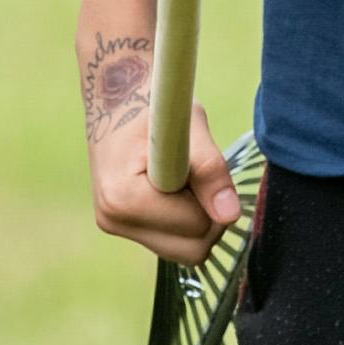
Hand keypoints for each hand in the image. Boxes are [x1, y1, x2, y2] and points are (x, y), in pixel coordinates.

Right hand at [82, 35, 239, 259]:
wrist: (116, 93)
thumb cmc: (154, 102)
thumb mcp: (189, 125)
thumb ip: (211, 170)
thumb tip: (230, 215)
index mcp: (123, 199)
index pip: (197, 227)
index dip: (211, 197)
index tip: (196, 162)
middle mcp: (113, 220)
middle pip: (192, 251)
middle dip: (207, 216)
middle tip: (197, 174)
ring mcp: (115, 226)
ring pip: (184, 251)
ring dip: (197, 218)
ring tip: (182, 178)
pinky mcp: (121, 226)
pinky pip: (172, 241)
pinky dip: (183, 219)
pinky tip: (171, 188)